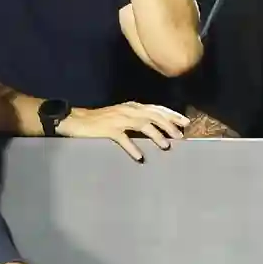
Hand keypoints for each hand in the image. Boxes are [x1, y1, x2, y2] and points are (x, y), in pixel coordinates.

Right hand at [56, 102, 189, 159]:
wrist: (77, 120)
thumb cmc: (102, 120)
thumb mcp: (123, 116)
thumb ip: (138, 119)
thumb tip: (156, 128)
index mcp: (133, 106)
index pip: (157, 109)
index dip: (172, 115)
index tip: (185, 122)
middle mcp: (128, 110)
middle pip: (154, 115)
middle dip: (169, 125)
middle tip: (180, 135)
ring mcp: (118, 119)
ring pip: (142, 125)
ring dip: (156, 135)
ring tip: (166, 145)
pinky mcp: (108, 129)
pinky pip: (123, 139)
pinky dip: (132, 147)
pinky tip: (140, 156)